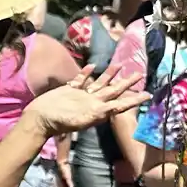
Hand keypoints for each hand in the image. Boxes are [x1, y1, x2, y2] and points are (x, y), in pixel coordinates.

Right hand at [24, 69, 148, 137]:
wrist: (39, 118)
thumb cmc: (59, 121)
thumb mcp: (82, 119)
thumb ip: (99, 113)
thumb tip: (115, 108)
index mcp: (97, 110)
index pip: (120, 103)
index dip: (134, 99)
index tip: (147, 95)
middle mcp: (92, 102)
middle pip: (113, 90)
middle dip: (126, 83)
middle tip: (138, 74)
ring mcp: (81, 95)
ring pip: (99, 83)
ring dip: (109, 74)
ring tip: (119, 64)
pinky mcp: (69, 90)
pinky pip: (81, 80)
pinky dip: (87, 73)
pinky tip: (92, 66)